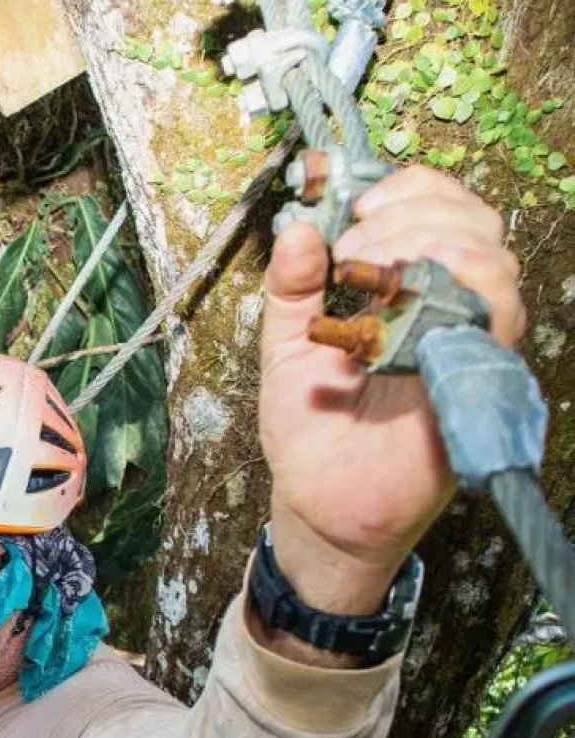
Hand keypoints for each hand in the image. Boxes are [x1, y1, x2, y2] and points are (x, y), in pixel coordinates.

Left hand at [259, 165, 525, 612]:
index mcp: (403, 289)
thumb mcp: (283, 347)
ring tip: (363, 267)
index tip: (353, 204)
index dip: (405, 189)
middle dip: (412, 211)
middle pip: (472, 219)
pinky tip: (399, 295)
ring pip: (490, 255)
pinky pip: (496, 311)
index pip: (435, 208)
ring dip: (427, 240)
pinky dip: (456, 284)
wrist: (321, 505)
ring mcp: (464, 339)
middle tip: (354, 243)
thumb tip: (298, 229)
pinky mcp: (474, 375)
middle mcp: (444, 306)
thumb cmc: (311, 431)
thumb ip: (290, 289)